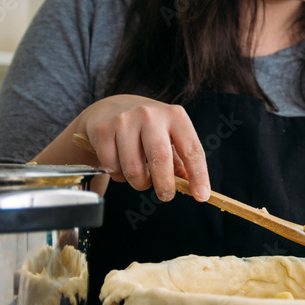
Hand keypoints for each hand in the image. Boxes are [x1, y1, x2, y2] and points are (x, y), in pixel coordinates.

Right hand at [68, 94, 209, 201]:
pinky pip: (112, 167)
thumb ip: (181, 161)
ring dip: (139, 183)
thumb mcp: (169, 136)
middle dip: (164, 185)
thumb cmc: (146, 127)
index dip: (198, 175)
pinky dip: (118, 176)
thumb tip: (193, 187)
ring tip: (141, 178)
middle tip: (165, 195)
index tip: (201, 195)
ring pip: (134, 169)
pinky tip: (121, 167)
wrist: (109, 108)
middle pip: (161, 158)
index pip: (191, 149)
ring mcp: (124, 120)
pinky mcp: (103, 130)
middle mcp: (150, 115)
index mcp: (174, 116)